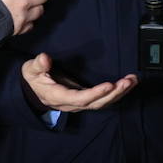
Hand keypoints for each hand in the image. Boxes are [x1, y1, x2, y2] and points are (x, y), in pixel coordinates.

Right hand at [21, 52, 137, 111]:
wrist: (34, 91)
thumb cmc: (34, 79)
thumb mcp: (30, 70)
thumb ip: (38, 65)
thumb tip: (45, 58)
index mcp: (59, 97)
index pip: (80, 98)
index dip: (96, 94)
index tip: (109, 85)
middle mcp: (72, 104)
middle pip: (97, 103)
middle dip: (114, 93)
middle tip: (128, 81)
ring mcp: (80, 103)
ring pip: (103, 103)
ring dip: (119, 93)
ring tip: (132, 81)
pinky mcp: (86, 99)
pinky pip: (103, 99)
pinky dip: (117, 93)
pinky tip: (127, 84)